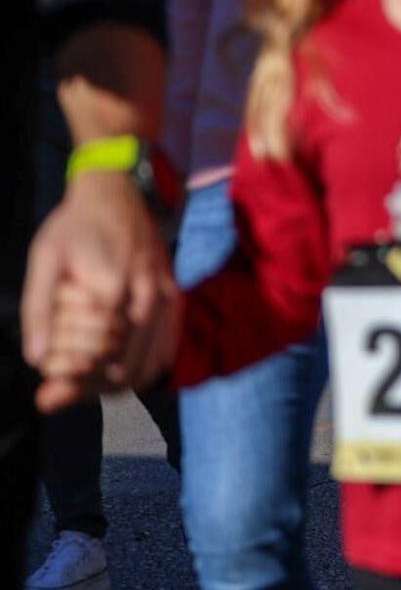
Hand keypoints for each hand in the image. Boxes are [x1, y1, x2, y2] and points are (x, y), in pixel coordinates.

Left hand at [22, 170, 179, 411]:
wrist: (118, 191)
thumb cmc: (76, 224)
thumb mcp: (45, 258)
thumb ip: (38, 308)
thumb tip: (36, 360)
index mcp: (114, 288)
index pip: (97, 359)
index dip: (71, 385)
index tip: (45, 397)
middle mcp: (148, 298)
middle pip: (123, 369)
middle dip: (88, 392)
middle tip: (56, 397)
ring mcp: (167, 298)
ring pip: (147, 364)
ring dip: (114, 387)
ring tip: (82, 390)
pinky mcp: (176, 297)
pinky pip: (166, 348)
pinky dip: (144, 371)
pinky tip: (119, 378)